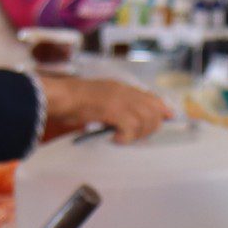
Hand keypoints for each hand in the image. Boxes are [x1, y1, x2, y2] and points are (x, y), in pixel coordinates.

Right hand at [39, 74, 170, 142]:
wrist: (59, 96)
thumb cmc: (71, 100)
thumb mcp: (99, 99)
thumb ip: (115, 105)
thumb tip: (127, 121)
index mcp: (120, 88)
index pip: (151, 97)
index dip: (162, 109)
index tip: (168, 117)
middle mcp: (124, 92)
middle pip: (153, 111)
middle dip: (150, 127)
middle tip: (135, 136)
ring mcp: (120, 100)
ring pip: (146, 120)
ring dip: (137, 134)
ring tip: (123, 137)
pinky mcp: (114, 110)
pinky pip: (131, 128)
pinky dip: (126, 138)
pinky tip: (116, 139)